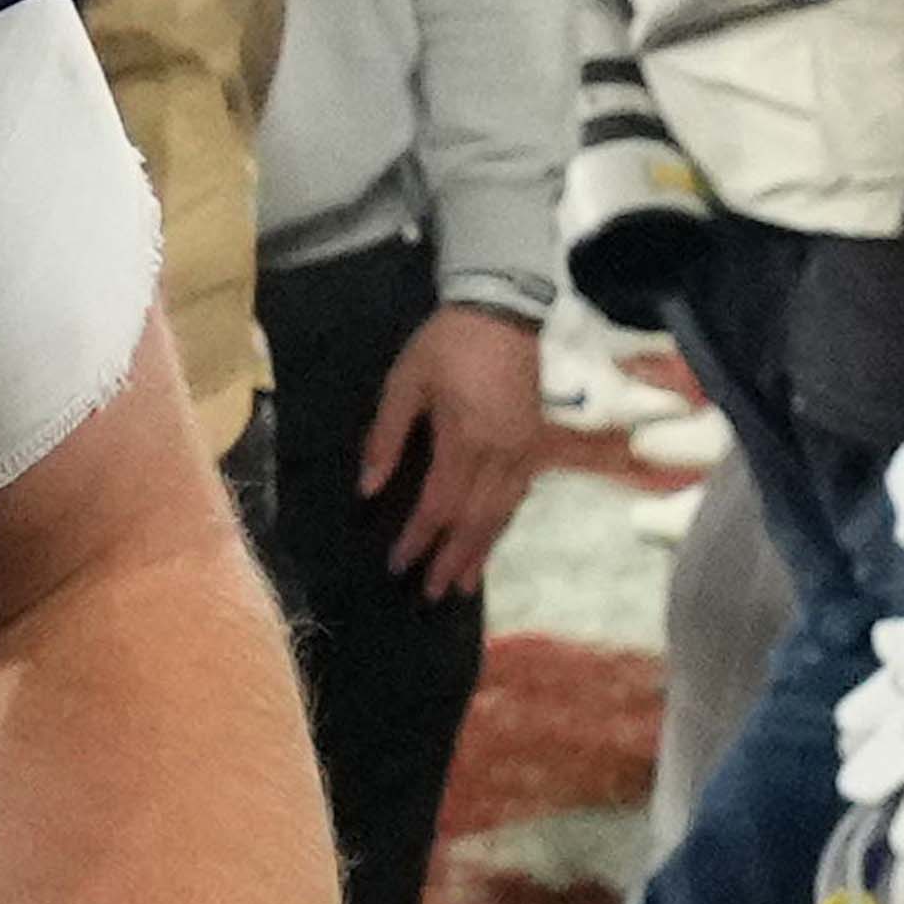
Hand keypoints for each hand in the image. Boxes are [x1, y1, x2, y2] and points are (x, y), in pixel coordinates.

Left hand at [353, 303, 549, 598]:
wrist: (503, 310)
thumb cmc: (446, 344)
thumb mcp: (405, 382)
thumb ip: (386, 436)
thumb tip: (369, 487)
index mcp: (465, 439)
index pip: (439, 504)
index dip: (418, 537)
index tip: (397, 564)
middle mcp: (501, 454)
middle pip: (475, 520)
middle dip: (451, 558)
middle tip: (430, 593)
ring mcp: (523, 451)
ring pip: (502, 514)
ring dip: (480, 551)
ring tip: (460, 584)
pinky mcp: (534, 444)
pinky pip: (518, 496)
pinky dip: (501, 524)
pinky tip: (488, 540)